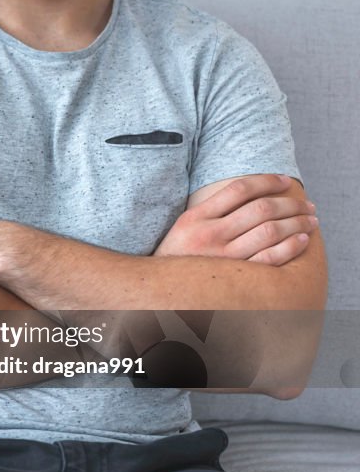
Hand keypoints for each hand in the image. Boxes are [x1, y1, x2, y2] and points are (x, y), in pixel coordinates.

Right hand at [155, 175, 317, 264]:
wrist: (160, 290)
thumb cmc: (178, 255)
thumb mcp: (185, 226)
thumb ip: (212, 209)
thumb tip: (250, 191)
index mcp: (196, 217)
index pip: (239, 189)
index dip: (267, 181)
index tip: (285, 181)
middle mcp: (208, 235)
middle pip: (260, 209)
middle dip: (290, 203)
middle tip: (307, 204)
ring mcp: (222, 258)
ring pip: (270, 231)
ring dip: (297, 223)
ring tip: (310, 220)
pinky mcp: (233, 278)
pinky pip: (269, 259)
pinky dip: (290, 247)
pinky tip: (302, 240)